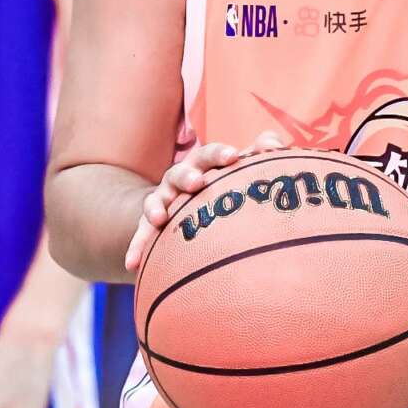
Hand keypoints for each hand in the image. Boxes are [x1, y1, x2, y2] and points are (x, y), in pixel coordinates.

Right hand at [122, 132, 286, 273]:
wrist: (185, 202)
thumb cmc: (222, 184)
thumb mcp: (239, 168)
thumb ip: (258, 153)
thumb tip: (275, 144)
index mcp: (202, 165)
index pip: (210, 155)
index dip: (220, 154)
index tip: (234, 156)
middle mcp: (178, 180)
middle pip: (179, 173)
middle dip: (186, 175)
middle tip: (197, 182)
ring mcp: (163, 202)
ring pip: (155, 201)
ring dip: (156, 207)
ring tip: (160, 217)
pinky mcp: (150, 225)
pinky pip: (141, 236)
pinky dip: (136, 247)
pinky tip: (132, 263)